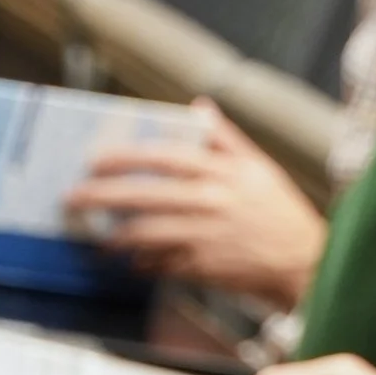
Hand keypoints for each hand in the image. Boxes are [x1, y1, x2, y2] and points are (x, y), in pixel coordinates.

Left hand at [63, 103, 325, 306]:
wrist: (303, 261)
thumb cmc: (278, 212)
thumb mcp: (258, 167)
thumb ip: (225, 138)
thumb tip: (199, 106)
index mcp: (223, 172)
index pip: (166, 157)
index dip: (127, 157)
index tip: (96, 160)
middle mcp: (212, 201)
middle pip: (145, 195)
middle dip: (103, 196)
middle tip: (72, 197)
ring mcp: (205, 236)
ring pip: (146, 233)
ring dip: (115, 236)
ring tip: (98, 238)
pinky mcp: (202, 267)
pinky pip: (159, 264)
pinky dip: (141, 262)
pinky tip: (130, 260)